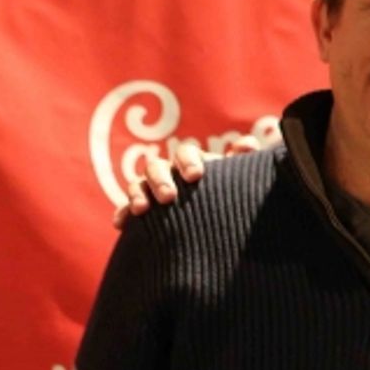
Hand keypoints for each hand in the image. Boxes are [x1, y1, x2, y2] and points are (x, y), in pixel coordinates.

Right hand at [110, 136, 259, 227]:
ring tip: (143, 210)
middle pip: (156, 167)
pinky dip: (122, 214)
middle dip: (161, 180)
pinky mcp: (141, 211)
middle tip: (169, 197)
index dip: (188, 161)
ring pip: (138, 184)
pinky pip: (126, 209)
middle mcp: (169, 172)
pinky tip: (120, 224)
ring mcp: (151, 190)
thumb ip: (242, 161)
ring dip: (138, 195)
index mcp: (192, 162)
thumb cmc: (227, 192)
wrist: (216, 220)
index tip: (195, 176)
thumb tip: (248, 144)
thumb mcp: (237, 178)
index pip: (185, 153)